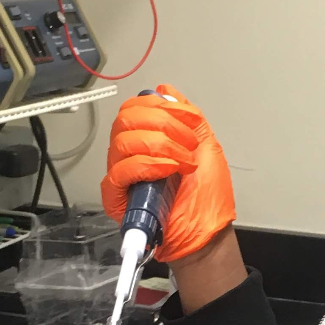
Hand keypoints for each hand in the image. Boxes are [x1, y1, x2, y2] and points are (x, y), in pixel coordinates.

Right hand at [100, 85, 236, 262]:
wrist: (207, 234)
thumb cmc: (206, 198)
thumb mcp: (205, 145)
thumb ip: (187, 115)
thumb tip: (165, 91)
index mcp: (147, 138)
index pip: (134, 107)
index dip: (161, 107)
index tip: (189, 121)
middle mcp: (130, 154)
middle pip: (125, 119)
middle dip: (162, 124)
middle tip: (187, 144)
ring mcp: (123, 175)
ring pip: (122, 142)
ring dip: (160, 146)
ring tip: (183, 162)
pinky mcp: (117, 198)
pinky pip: (120, 171)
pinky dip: (148, 165)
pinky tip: (168, 171)